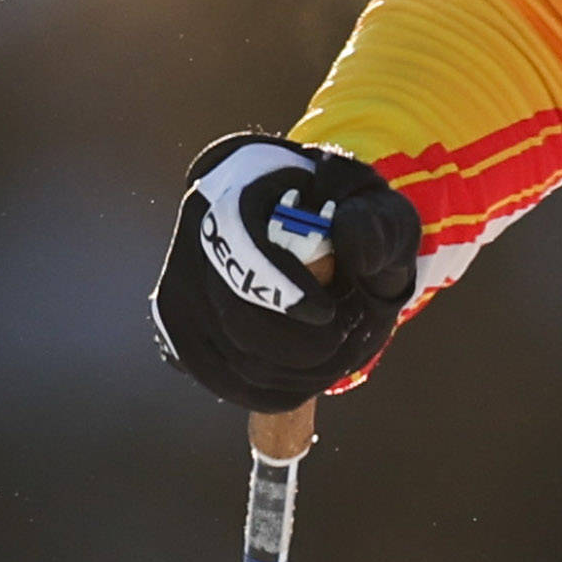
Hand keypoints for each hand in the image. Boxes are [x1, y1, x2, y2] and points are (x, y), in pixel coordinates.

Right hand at [149, 136, 421, 410]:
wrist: (327, 237)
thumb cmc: (354, 217)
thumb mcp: (382, 209)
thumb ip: (377, 223)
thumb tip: (346, 233)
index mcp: (240, 171)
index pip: (237, 232)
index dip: (278, 283)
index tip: (327, 313)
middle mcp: (196, 222)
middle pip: (227, 308)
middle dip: (296, 342)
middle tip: (345, 340)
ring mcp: (179, 277)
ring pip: (222, 353)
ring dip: (290, 371)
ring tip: (335, 355)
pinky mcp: (179, 325)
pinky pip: (215, 375)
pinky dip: (265, 389)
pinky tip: (304, 380)